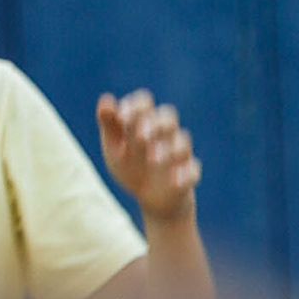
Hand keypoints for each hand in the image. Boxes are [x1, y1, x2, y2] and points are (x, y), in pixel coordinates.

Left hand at [99, 89, 202, 235]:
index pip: (144, 102)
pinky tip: (174, 182)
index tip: (122, 119)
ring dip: (169, 148)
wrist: (150, 199)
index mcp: (145, 120)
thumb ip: (109, 124)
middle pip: (168, 116)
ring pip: (182, 141)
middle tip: (140, 138)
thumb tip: (105, 100)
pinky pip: (192, 171)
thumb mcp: (114, 148)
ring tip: (152, 160)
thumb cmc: (130, 166)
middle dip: (154, 124)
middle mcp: (165, 132)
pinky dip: (185, 175)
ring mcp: (179, 153)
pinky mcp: (188, 174)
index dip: (135, 107)